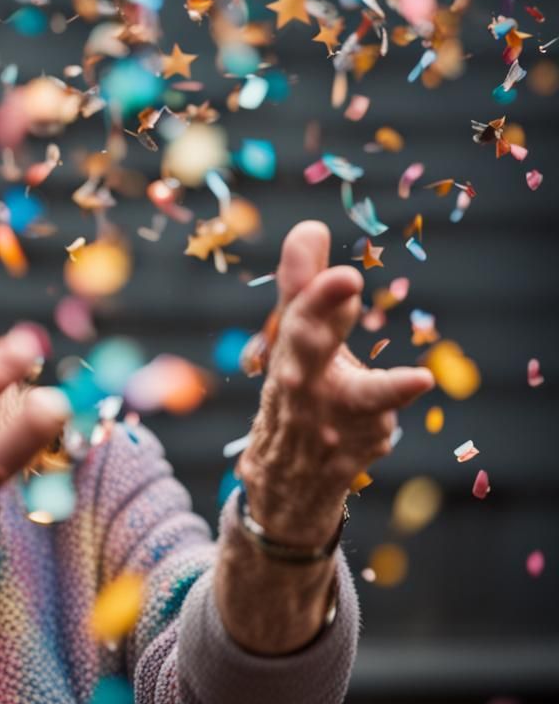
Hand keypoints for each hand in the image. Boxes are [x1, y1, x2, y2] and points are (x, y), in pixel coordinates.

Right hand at [238, 221, 433, 547]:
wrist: (286, 475)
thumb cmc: (299, 387)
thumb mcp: (297, 339)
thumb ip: (307, 286)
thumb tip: (312, 228)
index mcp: (287, 348)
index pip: (295, 307)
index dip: (306, 276)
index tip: (312, 233)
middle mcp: (301, 381)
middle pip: (308, 339)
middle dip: (321, 306)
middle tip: (346, 279)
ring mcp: (331, 416)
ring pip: (359, 396)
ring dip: (383, 387)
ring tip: (416, 379)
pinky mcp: (364, 440)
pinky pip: (386, 413)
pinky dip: (395, 397)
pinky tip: (414, 382)